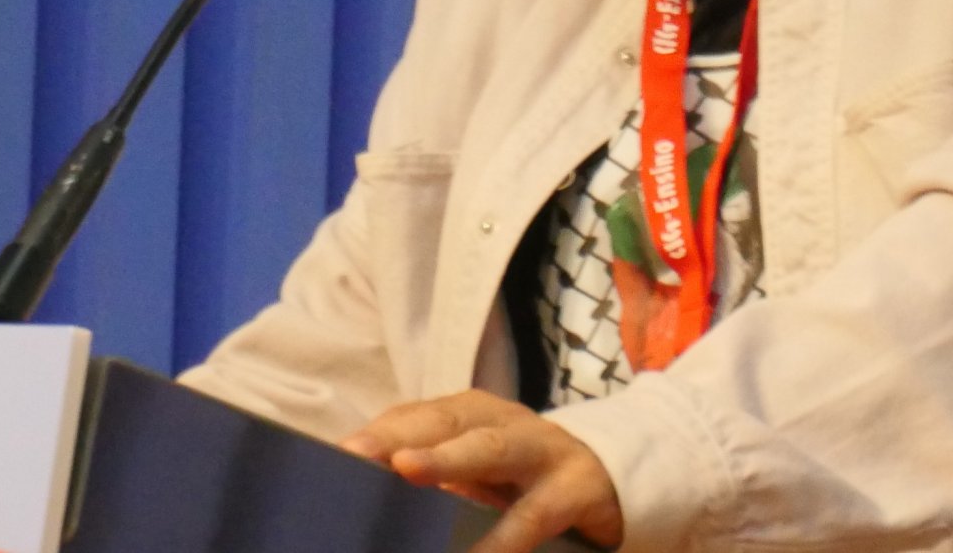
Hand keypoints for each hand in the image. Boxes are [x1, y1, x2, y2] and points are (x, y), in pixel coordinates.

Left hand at [345, 391, 625, 550]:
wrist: (615, 478)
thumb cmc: (525, 480)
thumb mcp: (478, 472)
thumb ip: (431, 480)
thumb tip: (362, 501)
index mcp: (473, 415)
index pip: (417, 416)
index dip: (379, 431)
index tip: (337, 453)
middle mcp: (505, 422)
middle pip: (449, 422)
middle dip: (404, 434)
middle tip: (359, 455)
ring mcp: (544, 450)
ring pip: (492, 448)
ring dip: (449, 459)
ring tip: (408, 470)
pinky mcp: (577, 487)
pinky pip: (535, 514)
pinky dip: (504, 537)